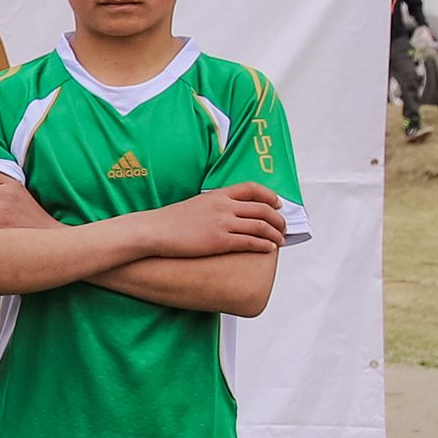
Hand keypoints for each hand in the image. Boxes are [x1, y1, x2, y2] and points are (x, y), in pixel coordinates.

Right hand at [145, 183, 288, 255]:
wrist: (154, 231)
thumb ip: (215, 206)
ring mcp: (223, 223)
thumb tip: (229, 214)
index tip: (277, 204)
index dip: (270, 196)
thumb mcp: (196, 204)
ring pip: (261, 226)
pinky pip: (250, 242)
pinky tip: (269, 248)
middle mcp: (224, 206)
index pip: (252, 189)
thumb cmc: (170, 221)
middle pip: (263, 209)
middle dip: (279, 219)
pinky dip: (264, 245)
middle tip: (283, 227)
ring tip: (280, 240)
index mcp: (218, 195)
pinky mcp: (220, 241)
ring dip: (276, 234)